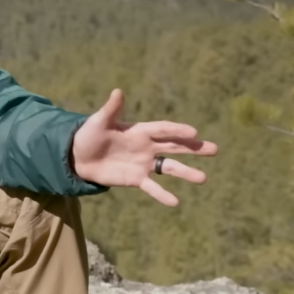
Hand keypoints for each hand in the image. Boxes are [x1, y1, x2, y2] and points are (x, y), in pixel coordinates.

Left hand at [70, 89, 216, 205]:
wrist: (78, 157)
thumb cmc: (89, 135)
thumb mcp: (99, 122)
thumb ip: (111, 109)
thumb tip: (118, 91)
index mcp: (140, 130)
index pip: (164, 129)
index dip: (178, 130)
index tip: (194, 132)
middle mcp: (147, 147)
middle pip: (175, 147)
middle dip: (194, 148)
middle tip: (214, 149)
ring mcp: (144, 164)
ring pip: (169, 168)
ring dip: (186, 173)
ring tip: (203, 178)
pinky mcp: (136, 179)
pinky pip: (152, 188)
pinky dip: (163, 195)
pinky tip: (175, 202)